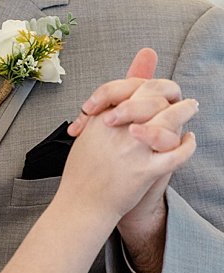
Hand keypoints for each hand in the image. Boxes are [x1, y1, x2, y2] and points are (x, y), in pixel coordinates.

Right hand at [66, 49, 189, 271]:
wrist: (82, 204)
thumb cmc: (84, 168)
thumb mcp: (91, 130)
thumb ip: (109, 102)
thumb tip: (127, 69)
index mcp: (101, 119)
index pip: (134, 88)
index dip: (147, 86)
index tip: (156, 89)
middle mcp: (117, 131)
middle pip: (154, 99)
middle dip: (172, 96)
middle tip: (183, 99)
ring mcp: (133, 150)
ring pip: (170, 121)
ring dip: (185, 113)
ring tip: (191, 109)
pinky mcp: (146, 171)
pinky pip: (177, 154)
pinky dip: (187, 146)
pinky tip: (188, 141)